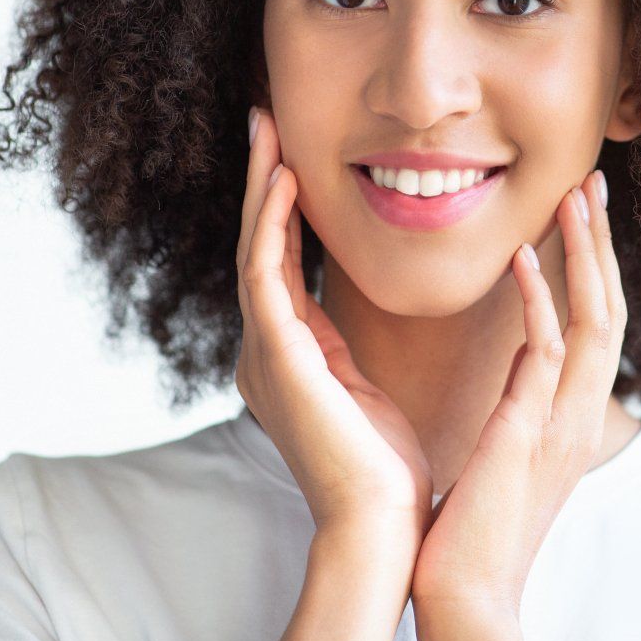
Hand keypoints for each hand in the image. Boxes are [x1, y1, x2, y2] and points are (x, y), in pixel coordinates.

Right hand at [235, 106, 433, 541]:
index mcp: (286, 355)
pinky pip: (265, 274)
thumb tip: (358, 308)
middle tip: (264, 118)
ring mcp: (262, 352)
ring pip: (254, 248)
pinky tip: (285, 181)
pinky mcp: (276, 357)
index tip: (290, 153)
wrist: (379, 521)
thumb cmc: (385, 466)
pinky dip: (273, 224)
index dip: (281, 205)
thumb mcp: (365, 386)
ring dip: (262, 185)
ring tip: (268, 128)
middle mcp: (263, 349)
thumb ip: (349, 345)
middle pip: (256, 244)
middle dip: (261, 179)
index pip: (278, 261)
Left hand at [409, 169, 626, 627]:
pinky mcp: (529, 435)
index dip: (597, 265)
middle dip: (603, 242)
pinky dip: (540, 300)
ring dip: (585, 254)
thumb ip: (523, 403)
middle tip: (594, 181)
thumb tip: (524, 362)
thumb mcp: (509, 451)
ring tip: (574, 196)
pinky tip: (523, 258)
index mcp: (575, 415)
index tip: (585, 211)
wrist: (466, 591)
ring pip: (594, 321)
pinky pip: (546, 355)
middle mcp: (581, 415)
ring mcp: (562, 424)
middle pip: (612, 309)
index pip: (600, 324)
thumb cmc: (475, 526)